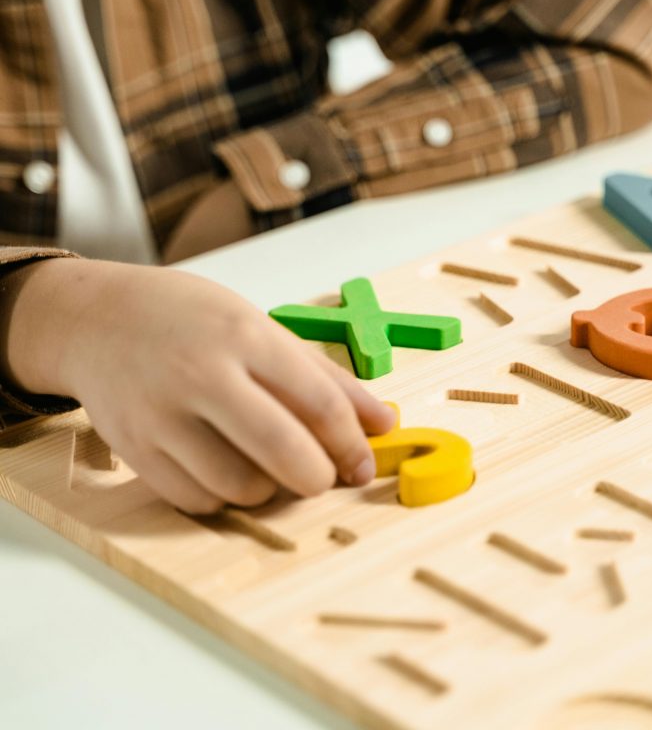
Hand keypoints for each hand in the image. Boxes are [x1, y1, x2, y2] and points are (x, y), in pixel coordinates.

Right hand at [4, 259, 394, 512]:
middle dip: (319, 478)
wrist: (98, 320)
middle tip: (324, 477)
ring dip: (271, 490)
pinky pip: (197, 500)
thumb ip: (326, 377)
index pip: (319, 402)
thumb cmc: (192, 320)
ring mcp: (162, 414)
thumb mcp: (263, 329)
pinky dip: (226, 497)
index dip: (352, 444)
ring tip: (269, 466)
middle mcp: (203, 374)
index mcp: (246, 336)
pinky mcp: (134, 449)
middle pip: (283, 451)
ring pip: (240, 487)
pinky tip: (229, 470)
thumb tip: (384, 422)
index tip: (363, 465)